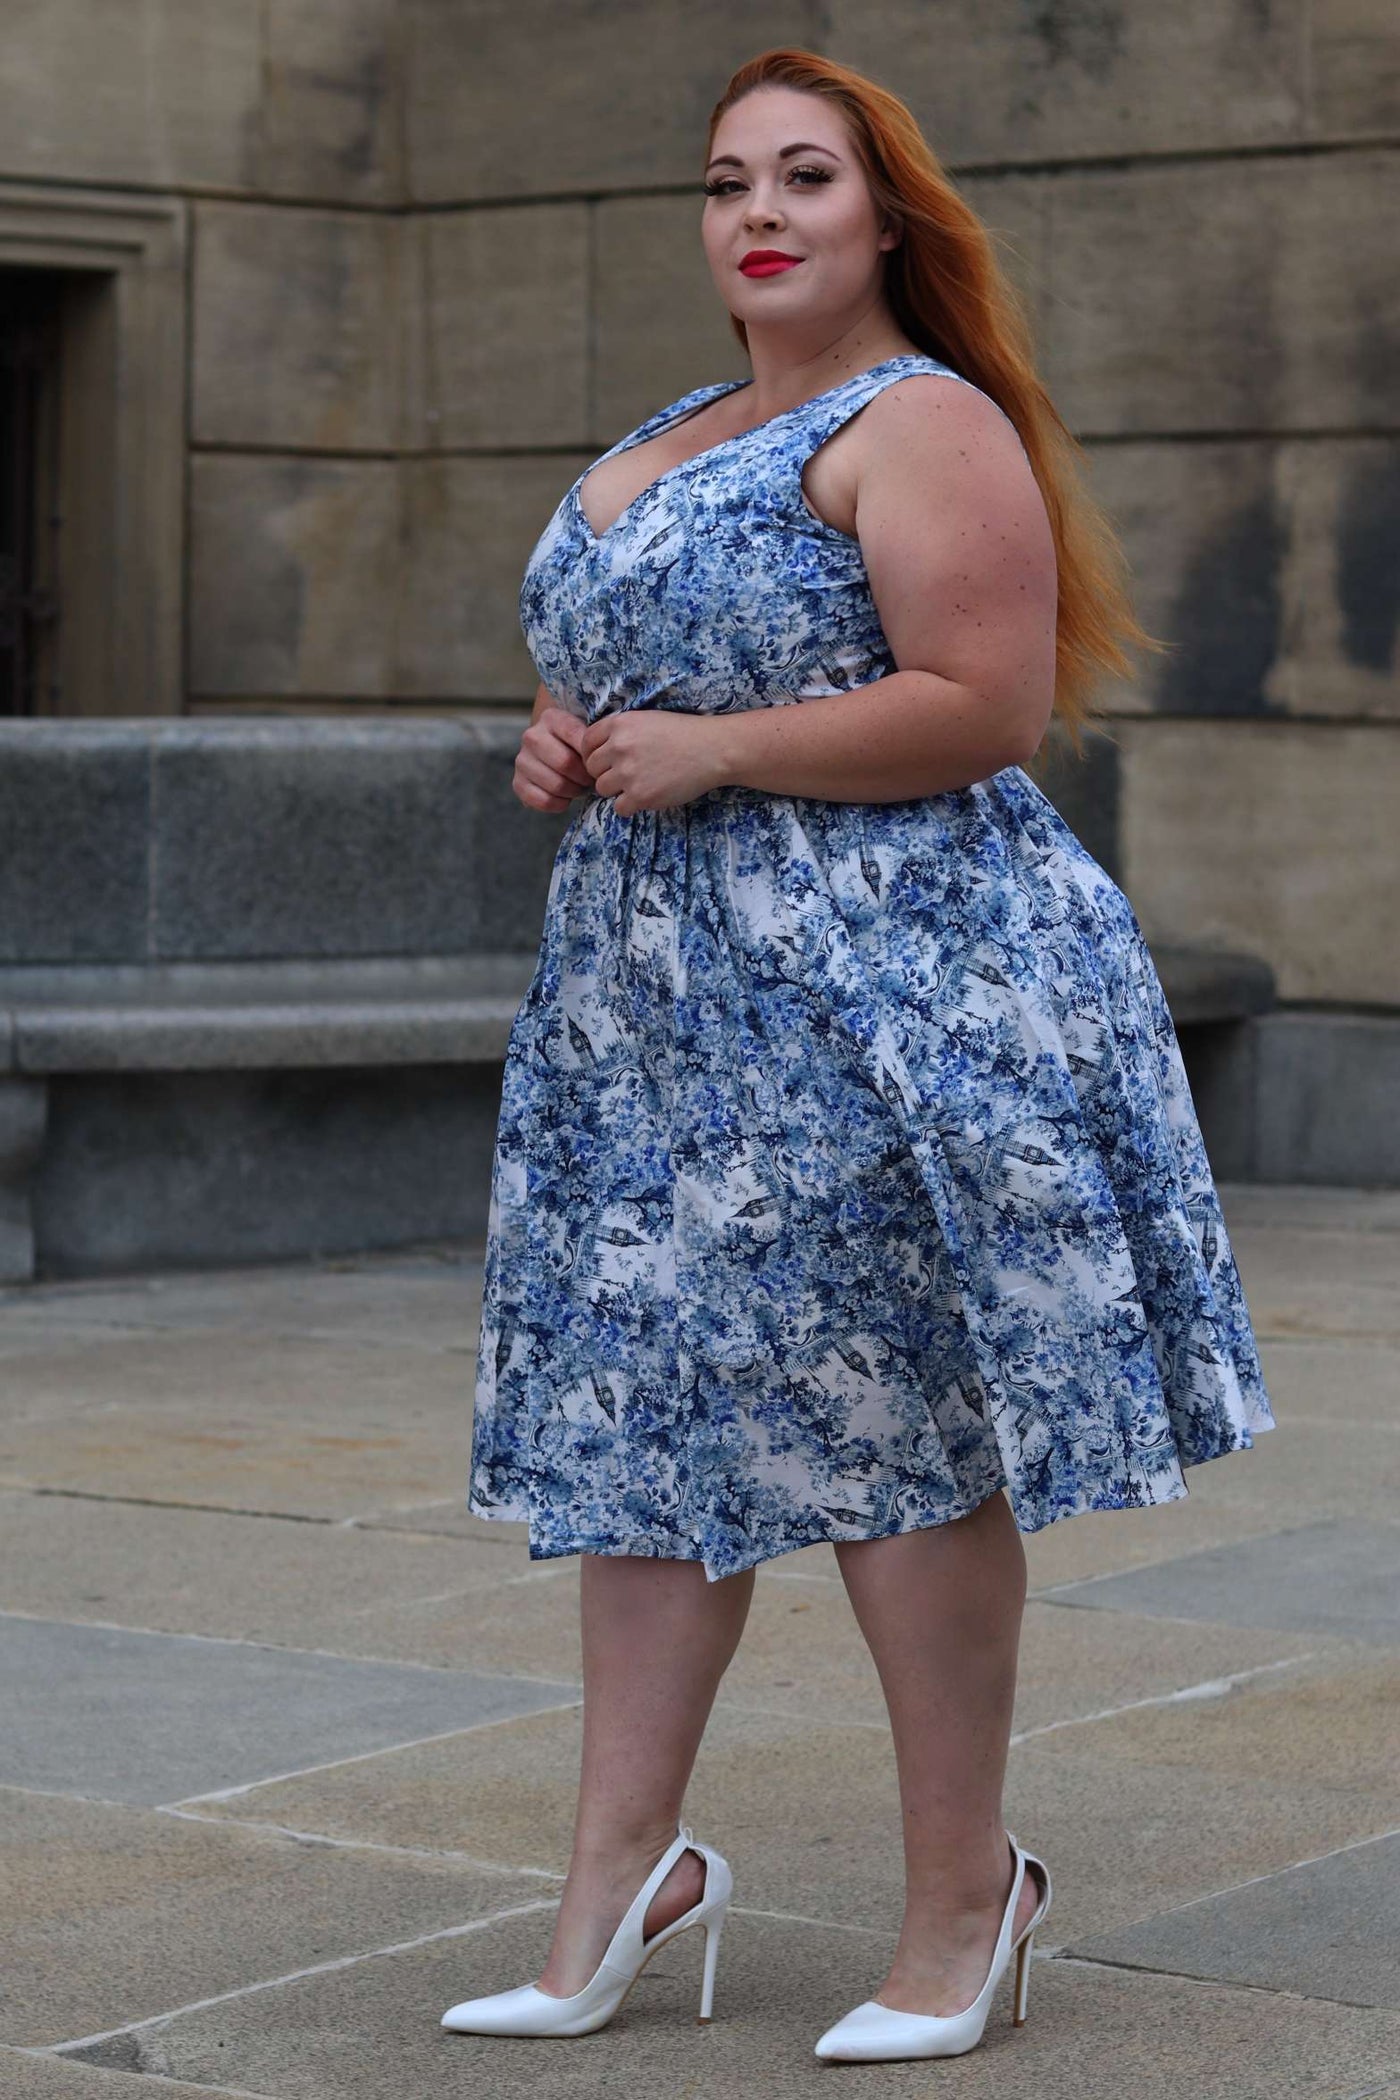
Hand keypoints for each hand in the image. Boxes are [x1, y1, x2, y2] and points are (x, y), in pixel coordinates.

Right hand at [513, 704, 595, 812]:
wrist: (554, 753)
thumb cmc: (578, 745)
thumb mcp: (588, 733)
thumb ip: (597, 739)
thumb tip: (608, 757)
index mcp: (552, 718)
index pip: (578, 737)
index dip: (593, 756)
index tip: (600, 763)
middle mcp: (532, 736)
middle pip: (565, 763)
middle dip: (584, 777)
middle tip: (591, 780)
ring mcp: (522, 760)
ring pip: (556, 784)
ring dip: (574, 791)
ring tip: (580, 787)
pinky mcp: (518, 782)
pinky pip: (542, 800)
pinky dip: (559, 804)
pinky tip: (565, 799)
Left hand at [579, 708, 725, 816]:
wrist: (712, 750)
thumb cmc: (684, 733)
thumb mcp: (647, 719)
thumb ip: (621, 731)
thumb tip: (601, 750)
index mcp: (620, 724)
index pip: (587, 742)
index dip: (593, 754)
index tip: (604, 761)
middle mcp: (619, 747)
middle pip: (592, 768)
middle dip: (605, 772)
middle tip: (625, 774)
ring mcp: (628, 773)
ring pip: (602, 788)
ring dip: (616, 790)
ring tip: (637, 785)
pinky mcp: (640, 795)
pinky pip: (619, 807)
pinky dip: (629, 805)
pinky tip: (645, 796)